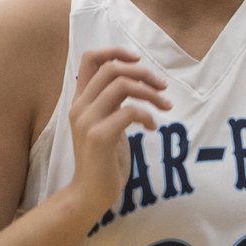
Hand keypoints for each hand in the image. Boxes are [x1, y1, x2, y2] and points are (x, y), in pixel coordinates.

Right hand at [68, 47, 170, 223]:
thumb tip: (136, 83)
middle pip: (112, 69)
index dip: (115, 52)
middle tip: (163, 87)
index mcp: (80, 101)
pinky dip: (148, 115)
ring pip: (122, 85)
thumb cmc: (103, 161)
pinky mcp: (100, 137)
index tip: (138, 60)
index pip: (90, 59)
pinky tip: (152, 127)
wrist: (89, 194)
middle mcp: (80, 106)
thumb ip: (112, 104)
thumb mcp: (106, 125)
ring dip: (150, 93)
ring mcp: (88, 121)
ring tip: (165, 106)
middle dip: (143, 73)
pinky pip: (130, 111)